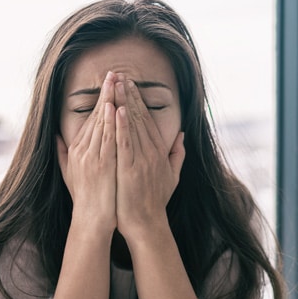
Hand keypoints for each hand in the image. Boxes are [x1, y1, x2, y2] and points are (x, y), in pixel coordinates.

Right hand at [56, 71, 117, 235]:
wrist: (91, 220)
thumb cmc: (85, 199)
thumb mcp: (69, 174)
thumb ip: (63, 154)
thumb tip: (57, 138)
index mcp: (77, 150)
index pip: (90, 120)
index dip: (99, 100)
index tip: (107, 84)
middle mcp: (82, 151)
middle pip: (95, 117)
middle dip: (105, 94)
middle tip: (113, 73)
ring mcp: (91, 157)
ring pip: (101, 124)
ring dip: (109, 101)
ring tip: (116, 82)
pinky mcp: (101, 165)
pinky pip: (107, 139)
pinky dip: (111, 122)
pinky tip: (115, 107)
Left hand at [114, 77, 184, 239]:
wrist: (146, 223)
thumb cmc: (154, 201)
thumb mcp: (171, 176)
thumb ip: (177, 155)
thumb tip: (181, 136)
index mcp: (158, 151)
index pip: (147, 120)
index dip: (138, 100)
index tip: (130, 84)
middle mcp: (151, 152)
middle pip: (139, 117)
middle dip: (129, 94)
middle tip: (120, 74)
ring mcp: (141, 160)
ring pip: (132, 126)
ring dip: (124, 103)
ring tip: (117, 84)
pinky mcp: (130, 169)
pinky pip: (125, 144)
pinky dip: (122, 126)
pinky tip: (118, 110)